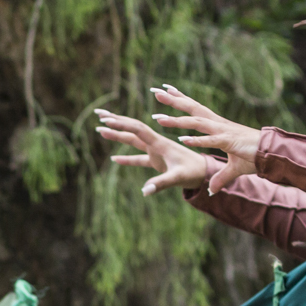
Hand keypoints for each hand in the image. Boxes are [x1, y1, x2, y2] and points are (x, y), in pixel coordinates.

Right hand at [97, 109, 213, 195]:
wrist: (207, 171)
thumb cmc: (195, 172)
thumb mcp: (178, 178)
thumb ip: (160, 183)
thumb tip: (144, 191)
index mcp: (160, 143)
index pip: (138, 130)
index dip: (122, 124)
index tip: (107, 119)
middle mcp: (156, 144)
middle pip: (132, 130)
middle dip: (115, 122)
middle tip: (98, 114)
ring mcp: (156, 152)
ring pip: (132, 141)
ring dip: (117, 135)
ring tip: (100, 129)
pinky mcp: (158, 161)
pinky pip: (138, 158)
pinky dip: (126, 158)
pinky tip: (114, 158)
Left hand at [147, 86, 261, 190]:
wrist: (273, 154)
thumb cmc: (255, 157)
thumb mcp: (233, 169)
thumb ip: (220, 178)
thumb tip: (211, 190)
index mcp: (218, 126)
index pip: (196, 110)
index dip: (182, 99)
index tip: (166, 89)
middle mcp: (218, 125)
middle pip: (193, 110)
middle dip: (174, 101)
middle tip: (156, 92)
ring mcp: (223, 132)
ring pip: (197, 123)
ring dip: (178, 121)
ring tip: (159, 119)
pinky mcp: (229, 142)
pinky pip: (210, 140)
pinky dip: (197, 140)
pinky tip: (183, 139)